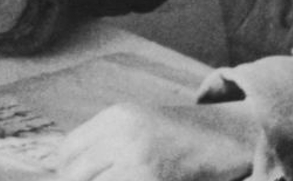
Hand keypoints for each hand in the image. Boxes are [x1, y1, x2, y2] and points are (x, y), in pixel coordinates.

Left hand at [54, 102, 254, 180]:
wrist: (227, 137)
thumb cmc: (180, 134)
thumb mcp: (138, 124)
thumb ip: (105, 142)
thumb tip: (68, 168)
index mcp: (115, 117)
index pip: (66, 151)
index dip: (65, 172)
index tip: (72, 178)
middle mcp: (121, 136)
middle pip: (74, 175)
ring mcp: (137, 161)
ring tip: (122, 180)